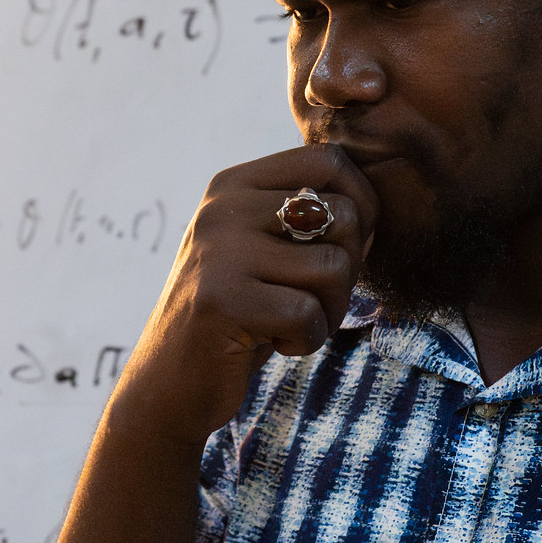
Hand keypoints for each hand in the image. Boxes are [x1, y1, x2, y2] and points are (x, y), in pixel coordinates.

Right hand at [106, 145, 376, 450]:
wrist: (168, 382)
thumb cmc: (236, 315)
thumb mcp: (263, 251)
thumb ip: (309, 221)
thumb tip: (373, 212)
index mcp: (233, 185)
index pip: (329, 160)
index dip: (362, 204)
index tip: (343, 250)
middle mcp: (222, 208)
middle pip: (344, 216)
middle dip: (347, 271)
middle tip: (310, 301)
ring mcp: (218, 252)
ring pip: (334, 267)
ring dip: (329, 311)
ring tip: (290, 324)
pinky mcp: (221, 301)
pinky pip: (308, 313)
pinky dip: (306, 340)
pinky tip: (272, 344)